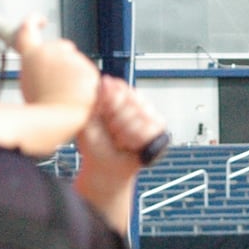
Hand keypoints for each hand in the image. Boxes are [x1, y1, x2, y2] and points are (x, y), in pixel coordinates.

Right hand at [14, 16, 98, 111]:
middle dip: (63, 60)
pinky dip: (87, 85)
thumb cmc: (40, 108)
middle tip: (59, 81)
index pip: (28, 28)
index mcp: (32, 54)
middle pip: (62, 47)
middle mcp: (51, 51)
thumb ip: (39, 68)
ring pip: (79, 63)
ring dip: (75, 75)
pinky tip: (78, 96)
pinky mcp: (89, 70)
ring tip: (66, 94)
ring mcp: (72, 59)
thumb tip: (49, 67)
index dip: (34, 21)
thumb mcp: (29, 83)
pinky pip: (90, 76)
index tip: (40, 19)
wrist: (54, 119)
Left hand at [73, 76, 167, 232]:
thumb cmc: (94, 144)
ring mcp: (149, 115)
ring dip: (125, 133)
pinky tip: (129, 146)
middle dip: (116, 121)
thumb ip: (98, 98)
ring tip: (119, 141)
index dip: (110, 103)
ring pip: (141, 117)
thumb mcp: (89, 118)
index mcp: (118, 96)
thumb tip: (106, 80)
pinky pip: (150, 131)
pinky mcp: (159, 131)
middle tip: (110, 132)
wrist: (105, 168)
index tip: (102, 116)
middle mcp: (135, 102)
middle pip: (132, 101)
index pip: (121, 87)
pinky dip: (135, 141)